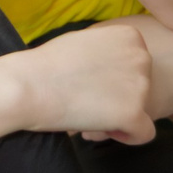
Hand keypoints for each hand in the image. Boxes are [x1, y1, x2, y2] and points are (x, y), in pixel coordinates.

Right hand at [16, 21, 156, 142]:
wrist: (29, 85)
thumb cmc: (47, 64)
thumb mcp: (85, 41)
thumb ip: (107, 51)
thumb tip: (112, 66)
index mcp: (131, 36)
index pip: (138, 65)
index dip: (115, 80)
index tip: (91, 83)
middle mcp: (142, 56)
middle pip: (143, 87)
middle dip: (119, 97)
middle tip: (88, 100)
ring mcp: (140, 85)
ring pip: (143, 110)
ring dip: (119, 116)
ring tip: (88, 111)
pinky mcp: (134, 112)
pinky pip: (144, 133)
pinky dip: (127, 136)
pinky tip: (102, 129)